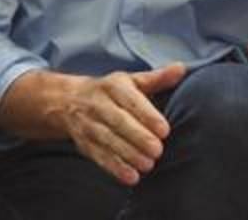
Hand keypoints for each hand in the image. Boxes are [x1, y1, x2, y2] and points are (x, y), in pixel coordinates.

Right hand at [61, 63, 186, 185]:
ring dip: (127, 154)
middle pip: (117, 120)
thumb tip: (181, 68)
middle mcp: (97, 104)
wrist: (67, 100)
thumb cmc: (110, 92)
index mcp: (112, 86)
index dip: (147, 115)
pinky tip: (131, 177)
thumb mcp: (130, 81)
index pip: (130, 99)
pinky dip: (114, 167)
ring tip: (148, 165)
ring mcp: (88, 124)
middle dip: (137, 136)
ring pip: (107, 139)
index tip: (164, 130)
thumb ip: (157, 79)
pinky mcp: (84, 143)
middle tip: (158, 150)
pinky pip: (98, 156)